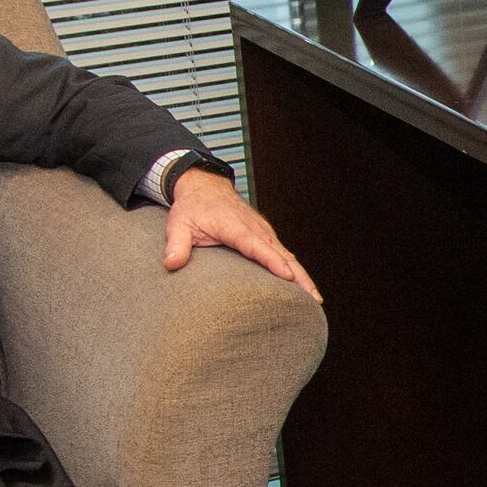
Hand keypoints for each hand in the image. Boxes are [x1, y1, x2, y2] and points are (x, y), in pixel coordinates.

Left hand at [162, 170, 321, 302]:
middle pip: (282, 255)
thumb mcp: (178, 223)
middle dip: (299, 276)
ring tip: (315, 300)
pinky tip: (304, 286)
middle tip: (313, 299)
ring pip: (287, 256)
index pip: (258, 246)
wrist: (205, 187)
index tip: (288, 277)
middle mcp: (255, 229)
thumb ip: (176, 244)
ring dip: (303, 276)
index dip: (273, 262)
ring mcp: (263, 232)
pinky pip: (284, 254)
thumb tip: (170, 263)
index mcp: (236, 227)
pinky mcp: (265, 236)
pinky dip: (295, 269)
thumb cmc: (193, 207)